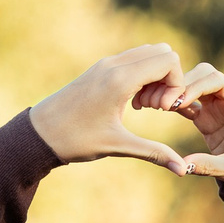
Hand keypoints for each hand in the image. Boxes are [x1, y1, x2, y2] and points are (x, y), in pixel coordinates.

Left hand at [30, 43, 189, 172]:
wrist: (40, 133)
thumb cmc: (76, 139)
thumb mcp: (117, 147)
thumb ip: (154, 153)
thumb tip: (183, 170)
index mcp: (120, 79)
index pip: (168, 61)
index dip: (176, 84)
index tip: (164, 110)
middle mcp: (114, 64)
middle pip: (162, 52)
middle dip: (169, 78)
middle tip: (157, 107)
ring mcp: (106, 63)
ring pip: (149, 53)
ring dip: (156, 77)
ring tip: (145, 106)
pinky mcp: (101, 68)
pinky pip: (134, 60)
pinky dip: (142, 76)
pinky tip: (133, 103)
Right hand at [139, 62, 223, 189]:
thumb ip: (208, 165)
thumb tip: (183, 166)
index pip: (219, 82)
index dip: (197, 86)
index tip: (178, 101)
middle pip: (206, 75)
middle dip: (184, 84)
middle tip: (164, 102)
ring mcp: (219, 104)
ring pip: (196, 81)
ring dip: (178, 90)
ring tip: (158, 104)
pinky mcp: (207, 113)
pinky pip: (189, 98)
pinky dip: (175, 101)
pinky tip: (159, 108)